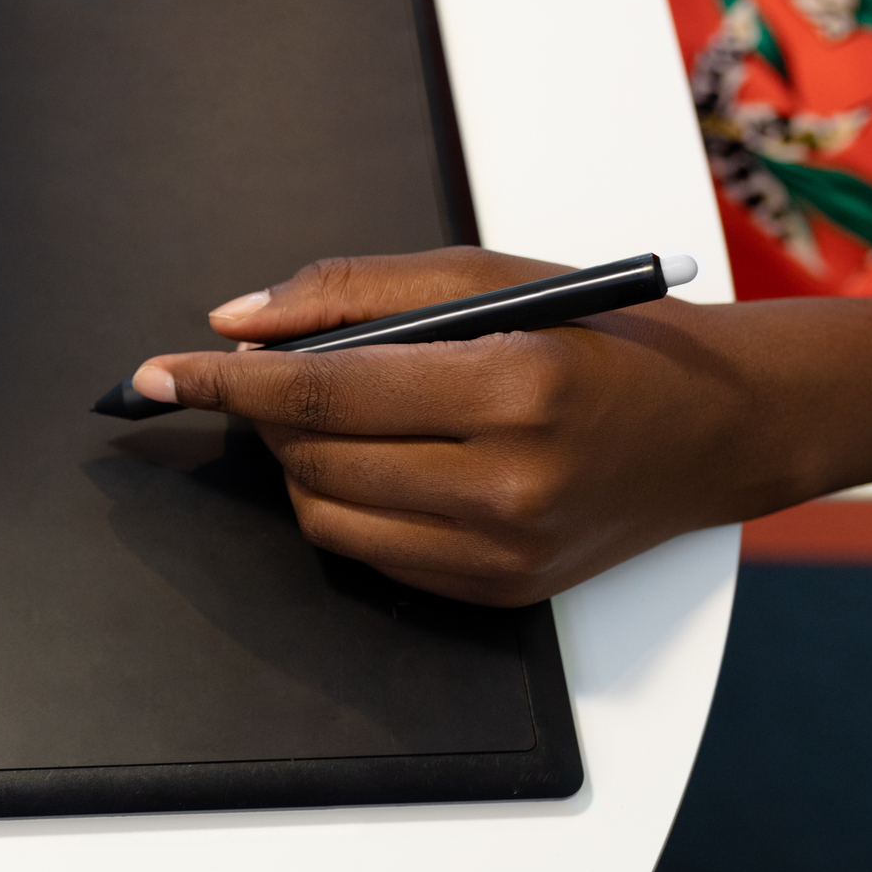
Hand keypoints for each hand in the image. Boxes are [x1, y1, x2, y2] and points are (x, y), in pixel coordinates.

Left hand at [128, 247, 838, 606]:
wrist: (717, 429)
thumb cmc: (601, 336)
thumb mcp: (487, 278)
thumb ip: (353, 292)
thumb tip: (234, 322)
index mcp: (511, 386)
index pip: (323, 395)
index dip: (224, 384)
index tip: (155, 374)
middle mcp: (506, 484)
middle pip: (313, 460)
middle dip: (264, 415)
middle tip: (268, 371)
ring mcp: (501, 553)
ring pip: (324, 515)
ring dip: (296, 462)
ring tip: (333, 412)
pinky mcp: (496, 594)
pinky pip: (367, 553)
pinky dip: (343, 503)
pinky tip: (376, 460)